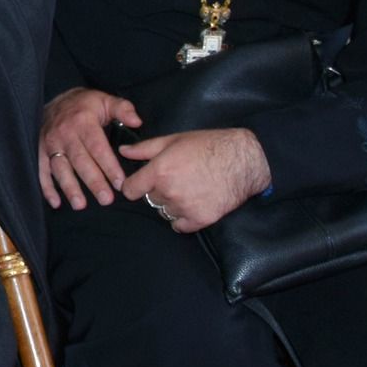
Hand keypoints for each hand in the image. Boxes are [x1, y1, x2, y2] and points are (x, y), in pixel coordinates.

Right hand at [38, 87, 141, 208]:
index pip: (97, 147)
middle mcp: (65, 133)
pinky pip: (41, 170)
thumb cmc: (85, 104)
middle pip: (80, 161)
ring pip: (60, 168)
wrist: (57, 99)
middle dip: (93, 182)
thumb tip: (137, 122)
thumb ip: (123, 109)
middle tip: (106, 200)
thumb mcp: (105, 100)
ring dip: (69, 187)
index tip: (120, 183)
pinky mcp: (40, 150)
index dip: (109, 166)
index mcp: (83, 122)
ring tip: (80, 205)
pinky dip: (46, 187)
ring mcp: (50, 143)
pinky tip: (56, 202)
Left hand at [119, 128, 269, 232]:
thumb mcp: (173, 140)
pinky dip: (183, 218)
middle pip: (150, 199)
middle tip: (175, 179)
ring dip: (170, 204)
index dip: (133, 186)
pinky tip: (192, 204)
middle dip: (157, 191)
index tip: (140, 184)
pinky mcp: (201, 219)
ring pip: (164, 212)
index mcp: (159, 171)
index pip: (130, 190)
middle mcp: (169, 191)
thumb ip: (144, 148)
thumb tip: (123, 151)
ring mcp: (185, 207)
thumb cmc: (208, 145)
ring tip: (187, 190)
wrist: (243, 160)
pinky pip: (180, 226)